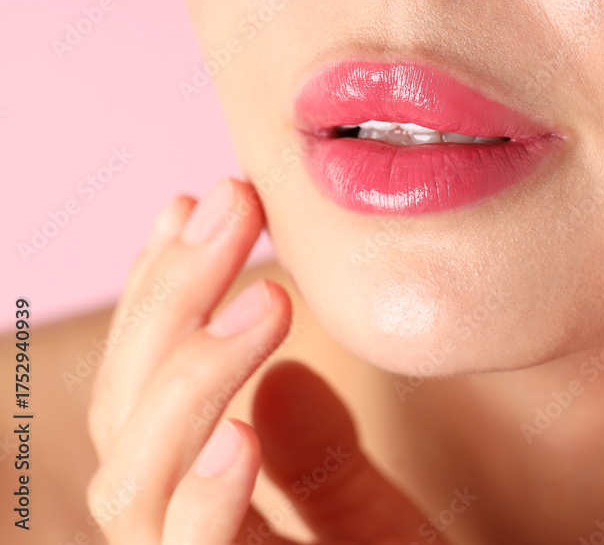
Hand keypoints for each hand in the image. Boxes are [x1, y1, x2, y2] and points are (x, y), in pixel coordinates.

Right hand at [86, 179, 439, 543]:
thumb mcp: (368, 523)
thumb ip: (321, 463)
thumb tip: (282, 378)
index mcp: (201, 507)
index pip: (145, 392)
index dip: (157, 294)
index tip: (189, 204)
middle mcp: (176, 536)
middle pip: (128, 414)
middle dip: (172, 296)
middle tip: (232, 200)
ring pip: (135, 480)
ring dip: (191, 374)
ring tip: (269, 296)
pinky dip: (204, 499)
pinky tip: (240, 432)